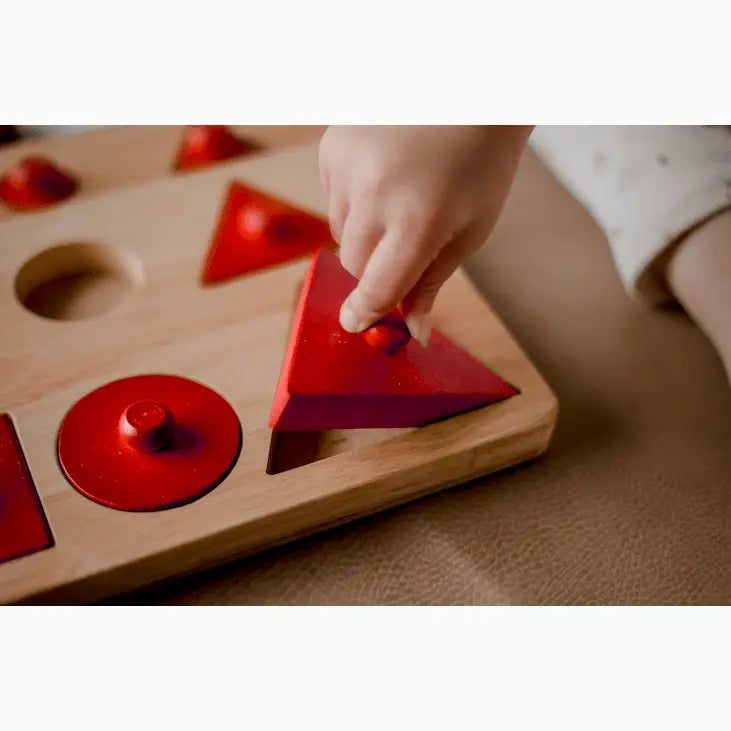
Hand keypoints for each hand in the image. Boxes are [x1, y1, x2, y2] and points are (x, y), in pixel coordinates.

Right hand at [319, 125, 531, 344]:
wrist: (468, 91)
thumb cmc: (479, 165)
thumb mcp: (469, 231)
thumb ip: (430, 283)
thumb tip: (412, 331)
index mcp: (419, 222)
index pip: (375, 288)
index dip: (365, 312)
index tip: (356, 323)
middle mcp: (375, 194)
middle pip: (354, 265)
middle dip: (376, 267)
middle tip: (407, 241)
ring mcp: (349, 166)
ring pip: (340, 233)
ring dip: (364, 232)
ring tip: (400, 196)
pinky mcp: (332, 147)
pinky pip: (333, 199)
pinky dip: (354, 199)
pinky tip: (385, 173)